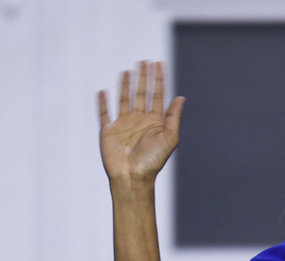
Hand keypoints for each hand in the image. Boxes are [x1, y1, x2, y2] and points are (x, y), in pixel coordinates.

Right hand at [97, 61, 184, 181]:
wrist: (133, 176)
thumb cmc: (153, 160)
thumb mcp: (169, 138)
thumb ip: (174, 117)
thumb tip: (181, 97)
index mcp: (155, 122)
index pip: (158, 95)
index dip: (159, 79)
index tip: (159, 64)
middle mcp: (140, 120)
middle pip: (141, 93)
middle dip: (143, 77)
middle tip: (144, 61)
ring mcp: (124, 125)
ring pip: (124, 99)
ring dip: (126, 85)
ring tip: (128, 70)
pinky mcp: (109, 130)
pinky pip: (104, 114)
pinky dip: (103, 103)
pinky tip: (103, 91)